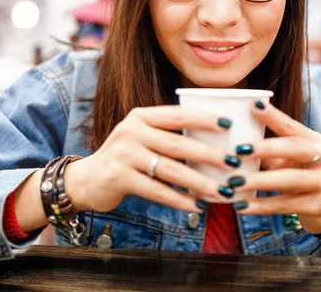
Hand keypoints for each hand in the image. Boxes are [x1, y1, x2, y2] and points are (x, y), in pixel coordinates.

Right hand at [65, 106, 239, 213]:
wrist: (86, 180)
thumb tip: (216, 143)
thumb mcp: (142, 137)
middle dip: (209, 154)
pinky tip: (198, 206)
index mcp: (141, 116)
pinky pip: (157, 191)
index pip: (178, 114)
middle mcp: (131, 131)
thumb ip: (168, 135)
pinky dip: (180, 200)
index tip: (230, 126)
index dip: (204, 119)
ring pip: (170, 170)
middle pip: (178, 143)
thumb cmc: (126, 158)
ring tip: (223, 191)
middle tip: (234, 163)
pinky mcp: (119, 178)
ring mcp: (123, 154)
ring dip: (200, 182)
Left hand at [230, 101, 320, 234]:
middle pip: (296, 148)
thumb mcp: (287, 160)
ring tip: (233, 184)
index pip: (292, 126)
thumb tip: (230, 139)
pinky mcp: (317, 205)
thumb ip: (267, 149)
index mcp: (314, 141)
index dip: (274, 116)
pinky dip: (262, 206)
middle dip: (266, 148)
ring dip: (259, 181)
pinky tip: (242, 207)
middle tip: (238, 151)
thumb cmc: (297, 176)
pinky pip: (286, 205)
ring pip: (290, 179)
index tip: (253, 106)